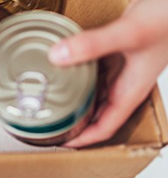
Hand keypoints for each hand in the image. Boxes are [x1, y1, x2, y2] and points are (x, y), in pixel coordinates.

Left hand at [49, 0, 167, 146]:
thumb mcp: (130, 33)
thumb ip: (94, 45)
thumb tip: (57, 56)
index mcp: (131, 89)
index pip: (105, 126)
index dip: (82, 139)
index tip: (58, 143)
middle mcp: (125, 80)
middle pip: (96, 111)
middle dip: (73, 120)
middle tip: (45, 121)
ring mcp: (121, 63)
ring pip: (93, 88)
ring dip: (73, 94)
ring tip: (46, 96)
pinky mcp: (115, 47)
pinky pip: (92, 64)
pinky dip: (76, 67)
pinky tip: (58, 62)